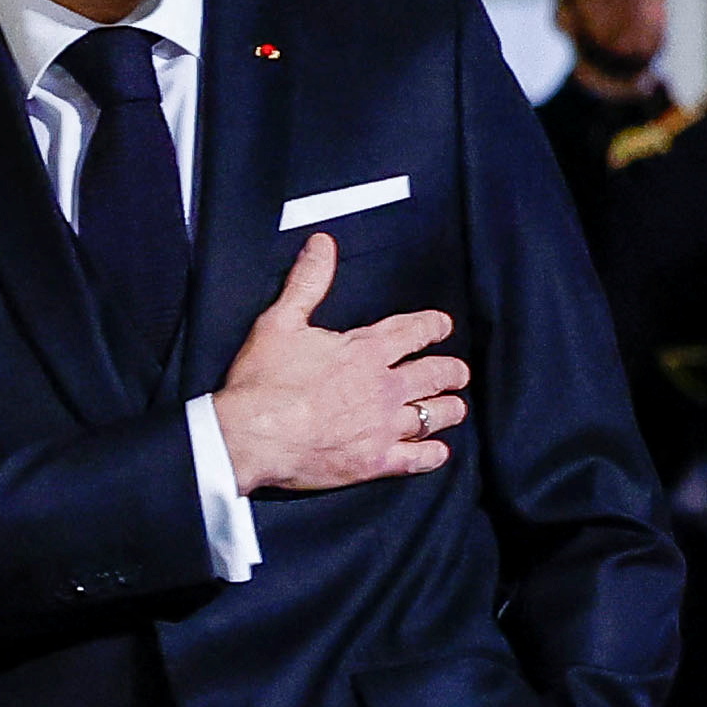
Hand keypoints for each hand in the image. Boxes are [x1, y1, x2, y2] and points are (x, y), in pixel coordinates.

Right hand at [211, 232, 464, 492]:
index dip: (434, 326)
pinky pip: (421, 458)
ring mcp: (384, 425)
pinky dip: (433, 453)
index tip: (441, 326)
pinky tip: (435, 450)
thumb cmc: (262, 381)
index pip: (416, 331)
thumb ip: (307, 283)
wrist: (249, 435)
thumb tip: (323, 245)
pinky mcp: (376, 461)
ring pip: (437, 414)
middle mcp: (386, 386)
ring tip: (451, 408)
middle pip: (439, 374)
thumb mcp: (280, 322)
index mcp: (367, 350)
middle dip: (452, 371)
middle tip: (456, 373)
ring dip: (448, 409)